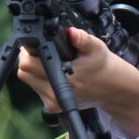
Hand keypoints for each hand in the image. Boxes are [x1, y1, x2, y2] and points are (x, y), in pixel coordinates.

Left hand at [16, 27, 138, 136]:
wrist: (115, 90)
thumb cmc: (105, 67)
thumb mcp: (96, 47)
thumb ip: (82, 39)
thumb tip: (71, 32)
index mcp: (65, 77)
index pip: (28, 63)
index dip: (29, 50)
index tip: (36, 42)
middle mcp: (56, 92)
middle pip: (24, 72)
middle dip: (29, 58)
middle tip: (42, 49)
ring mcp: (53, 102)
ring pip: (27, 79)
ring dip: (33, 68)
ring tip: (50, 60)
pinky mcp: (52, 106)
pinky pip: (35, 88)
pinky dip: (38, 77)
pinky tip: (53, 71)